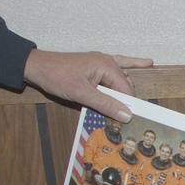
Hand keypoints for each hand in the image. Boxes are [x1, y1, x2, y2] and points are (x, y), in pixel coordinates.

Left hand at [23, 50, 153, 121]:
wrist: (36, 66)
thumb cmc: (57, 78)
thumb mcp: (81, 94)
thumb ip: (105, 104)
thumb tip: (127, 115)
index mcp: (107, 66)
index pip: (127, 90)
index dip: (127, 106)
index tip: (128, 122)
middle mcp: (108, 62)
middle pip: (126, 85)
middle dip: (125, 101)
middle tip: (125, 119)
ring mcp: (102, 61)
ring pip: (122, 79)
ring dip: (125, 92)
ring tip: (129, 108)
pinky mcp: (96, 64)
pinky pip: (119, 65)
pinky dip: (132, 65)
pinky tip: (148, 63)